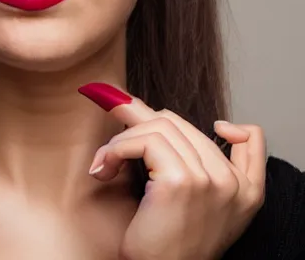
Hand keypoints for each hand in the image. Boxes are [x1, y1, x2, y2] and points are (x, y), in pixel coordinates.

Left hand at [78, 83, 265, 259]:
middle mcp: (233, 184)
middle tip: (117, 131)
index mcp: (247, 192)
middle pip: (181, 123)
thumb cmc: (170, 246)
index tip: (204, 130)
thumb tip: (152, 111)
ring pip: (158, 126)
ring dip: (122, 139)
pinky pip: (142, 141)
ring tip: (106, 161)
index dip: (231, 126)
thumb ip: (201, 166)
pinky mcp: (179, 181)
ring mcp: (210, 180)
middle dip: (141, 121)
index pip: (253, 138)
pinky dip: (115, 148)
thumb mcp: (200, 207)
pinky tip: (104, 167)